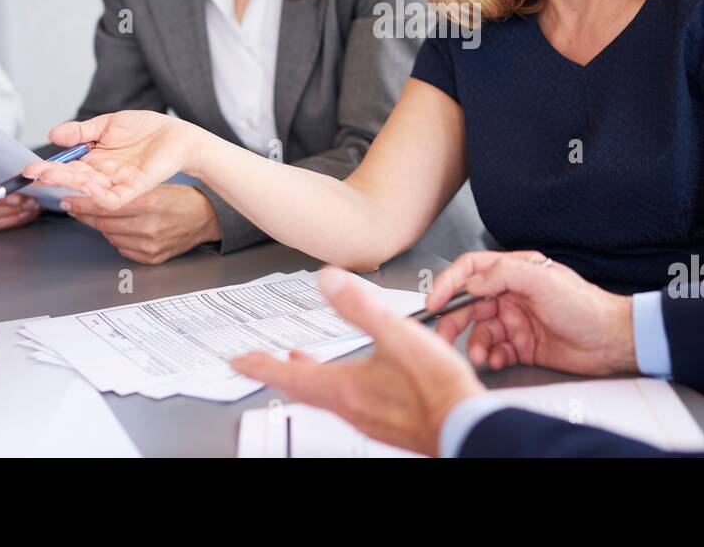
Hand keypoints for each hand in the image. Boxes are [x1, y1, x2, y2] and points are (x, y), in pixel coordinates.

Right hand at [0, 166, 40, 229]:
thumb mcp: (27, 167)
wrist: (32, 193)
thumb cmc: (25, 177)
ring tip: (28, 204)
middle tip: (20, 198)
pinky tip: (24, 213)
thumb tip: (29, 171)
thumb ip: (26, 166)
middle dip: (2, 198)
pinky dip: (10, 219)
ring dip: (10, 209)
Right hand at [22, 111, 199, 208]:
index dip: (48, 168)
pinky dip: (101, 196)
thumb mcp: (109, 125)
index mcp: (93, 160)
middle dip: (53, 176)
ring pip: (89, 189)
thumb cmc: (146, 129)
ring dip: (71, 184)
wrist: (178, 135)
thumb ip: (82, 131)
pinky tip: (88, 188)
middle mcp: (102, 175)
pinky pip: (115, 198)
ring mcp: (117, 183)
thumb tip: (53, 134)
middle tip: (33, 173)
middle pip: (73, 179)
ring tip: (53, 177)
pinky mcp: (135, 188)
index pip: (66, 167)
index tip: (28, 168)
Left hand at [61, 185, 218, 263]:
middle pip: (104, 222)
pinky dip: (118, 238)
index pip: (106, 205)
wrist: (206, 220)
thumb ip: (126, 193)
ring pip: (110, 236)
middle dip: (87, 214)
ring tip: (103, 216)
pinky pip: (122, 248)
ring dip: (102, 226)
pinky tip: (122, 230)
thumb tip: (94, 194)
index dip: (83, 203)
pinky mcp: (151, 258)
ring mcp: (149, 245)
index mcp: (151, 203)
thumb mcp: (156, 187)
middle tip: (75, 206)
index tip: (68, 200)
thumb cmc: (182, 200)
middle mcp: (149, 226)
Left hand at [231, 268, 485, 456]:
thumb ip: (361, 306)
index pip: (288, 374)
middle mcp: (349, 406)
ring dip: (306, 378)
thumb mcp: (397, 334)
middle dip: (279, 371)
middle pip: (301, 389)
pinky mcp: (385, 421)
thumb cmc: (436, 388)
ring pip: (324, 396)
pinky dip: (333, 386)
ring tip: (300, 364)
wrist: (465, 425)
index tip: (238, 360)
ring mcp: (367, 417)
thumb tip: (328, 279)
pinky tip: (351, 379)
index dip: (260, 364)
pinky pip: (346, 402)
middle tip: (260, 363)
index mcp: (344, 386)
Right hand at [428, 250, 636, 376]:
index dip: (449, 283)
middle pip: (469, 304)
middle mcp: (512, 295)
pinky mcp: (522, 346)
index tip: (434, 300)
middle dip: (453, 320)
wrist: (611, 341)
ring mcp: (516, 321)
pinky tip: (497, 360)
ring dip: (475, 344)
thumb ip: (504, 274)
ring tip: (481, 355)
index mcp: (516, 272)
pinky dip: (491, 357)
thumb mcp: (544, 280)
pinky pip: (495, 350)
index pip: (472, 270)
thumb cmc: (586, 307)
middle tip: (442, 335)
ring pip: (480, 331)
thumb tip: (472, 280)